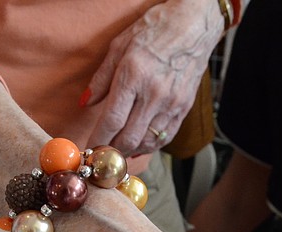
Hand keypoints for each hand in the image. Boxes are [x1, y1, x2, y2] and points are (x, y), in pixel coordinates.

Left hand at [82, 0, 225, 155]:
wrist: (194, 25)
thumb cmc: (155, 30)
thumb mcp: (119, 46)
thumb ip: (101, 78)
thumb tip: (86, 102)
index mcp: (133, 76)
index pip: (111, 120)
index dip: (98, 140)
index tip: (89, 149)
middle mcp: (154, 93)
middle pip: (129, 138)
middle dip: (112, 152)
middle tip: (102, 155)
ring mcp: (171, 103)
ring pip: (147, 142)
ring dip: (130, 151)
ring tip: (118, 150)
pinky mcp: (184, 108)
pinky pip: (165, 137)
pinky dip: (149, 145)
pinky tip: (139, 144)